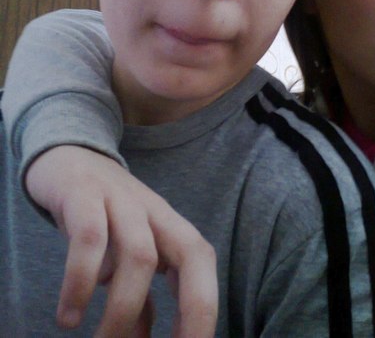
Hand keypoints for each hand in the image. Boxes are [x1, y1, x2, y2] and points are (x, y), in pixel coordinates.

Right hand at [26, 145, 217, 337]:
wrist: (69, 158)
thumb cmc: (105, 214)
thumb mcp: (126, 255)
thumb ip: (140, 297)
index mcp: (169, 225)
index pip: (202, 263)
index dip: (205, 307)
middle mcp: (153, 211)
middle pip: (190, 252)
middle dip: (192, 307)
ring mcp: (120, 199)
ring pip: (140, 253)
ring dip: (123, 309)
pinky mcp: (83, 194)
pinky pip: (90, 238)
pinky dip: (80, 281)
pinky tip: (69, 316)